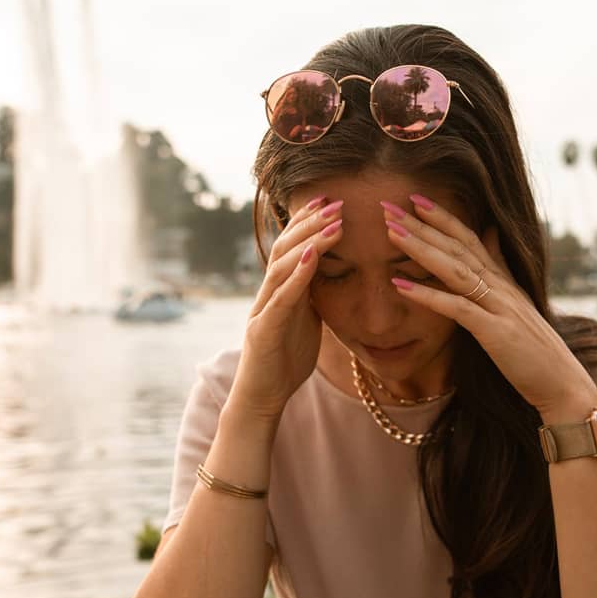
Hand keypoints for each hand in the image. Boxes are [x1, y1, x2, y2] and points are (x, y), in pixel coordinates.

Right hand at [230, 196, 345, 420]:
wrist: (261, 398)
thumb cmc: (284, 361)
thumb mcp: (306, 321)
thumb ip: (312, 296)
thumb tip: (330, 274)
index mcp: (280, 291)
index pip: (292, 247)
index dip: (308, 222)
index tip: (330, 199)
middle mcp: (268, 293)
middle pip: (285, 248)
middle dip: (310, 222)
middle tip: (335, 200)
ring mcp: (263, 309)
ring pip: (283, 266)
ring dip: (309, 241)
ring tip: (332, 222)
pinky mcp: (264, 330)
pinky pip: (282, 298)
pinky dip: (297, 275)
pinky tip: (312, 256)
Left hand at [380, 194, 596, 417]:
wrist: (563, 383)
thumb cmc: (536, 350)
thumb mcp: (517, 302)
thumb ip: (501, 267)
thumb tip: (490, 233)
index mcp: (503, 280)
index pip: (470, 238)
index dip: (443, 217)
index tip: (414, 198)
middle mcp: (501, 286)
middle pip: (457, 246)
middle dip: (422, 224)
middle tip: (388, 205)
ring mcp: (499, 307)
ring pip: (455, 269)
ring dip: (421, 248)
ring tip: (390, 232)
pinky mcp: (495, 332)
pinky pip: (457, 308)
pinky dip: (428, 295)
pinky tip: (400, 285)